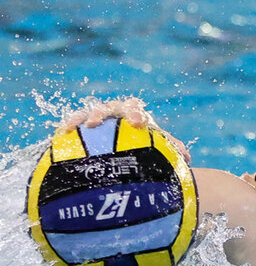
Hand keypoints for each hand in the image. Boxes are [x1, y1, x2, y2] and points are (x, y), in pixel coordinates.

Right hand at [58, 97, 190, 163]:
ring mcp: (98, 118)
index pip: (134, 108)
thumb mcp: (158, 145)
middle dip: (102, 112)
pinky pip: (74, 124)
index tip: (136, 123)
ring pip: (87, 114)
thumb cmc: (147, 144)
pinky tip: (60, 136)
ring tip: (74, 127)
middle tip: (96, 122)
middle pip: (108, 108)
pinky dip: (68, 127)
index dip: (134, 113)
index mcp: (133, 114)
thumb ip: (171, 148)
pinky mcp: (83, 126)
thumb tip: (186, 157)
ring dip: (80, 118)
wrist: (130, 142)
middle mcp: (114, 112)